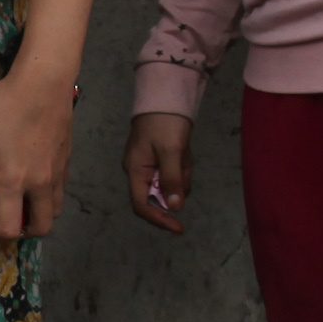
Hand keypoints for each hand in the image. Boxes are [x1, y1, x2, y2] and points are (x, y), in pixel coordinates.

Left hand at [0, 67, 74, 239]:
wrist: (45, 81)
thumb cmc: (6, 102)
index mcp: (13, 180)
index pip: (9, 227)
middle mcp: (39, 183)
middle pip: (40, 228)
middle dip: (21, 232)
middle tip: (3, 215)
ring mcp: (57, 173)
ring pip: (55, 211)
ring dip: (38, 215)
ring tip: (20, 201)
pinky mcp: (67, 160)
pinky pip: (61, 190)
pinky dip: (48, 196)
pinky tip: (33, 178)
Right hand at [125, 112, 192, 232]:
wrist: (165, 94)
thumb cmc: (164, 122)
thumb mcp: (171, 151)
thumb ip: (172, 180)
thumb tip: (175, 208)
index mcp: (135, 170)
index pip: (142, 206)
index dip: (159, 219)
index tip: (179, 227)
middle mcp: (139, 171)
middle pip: (159, 194)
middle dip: (177, 186)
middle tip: (186, 165)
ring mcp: (149, 164)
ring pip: (170, 183)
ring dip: (182, 174)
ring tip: (186, 153)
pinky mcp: (159, 157)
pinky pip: (173, 171)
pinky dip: (183, 165)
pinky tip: (185, 150)